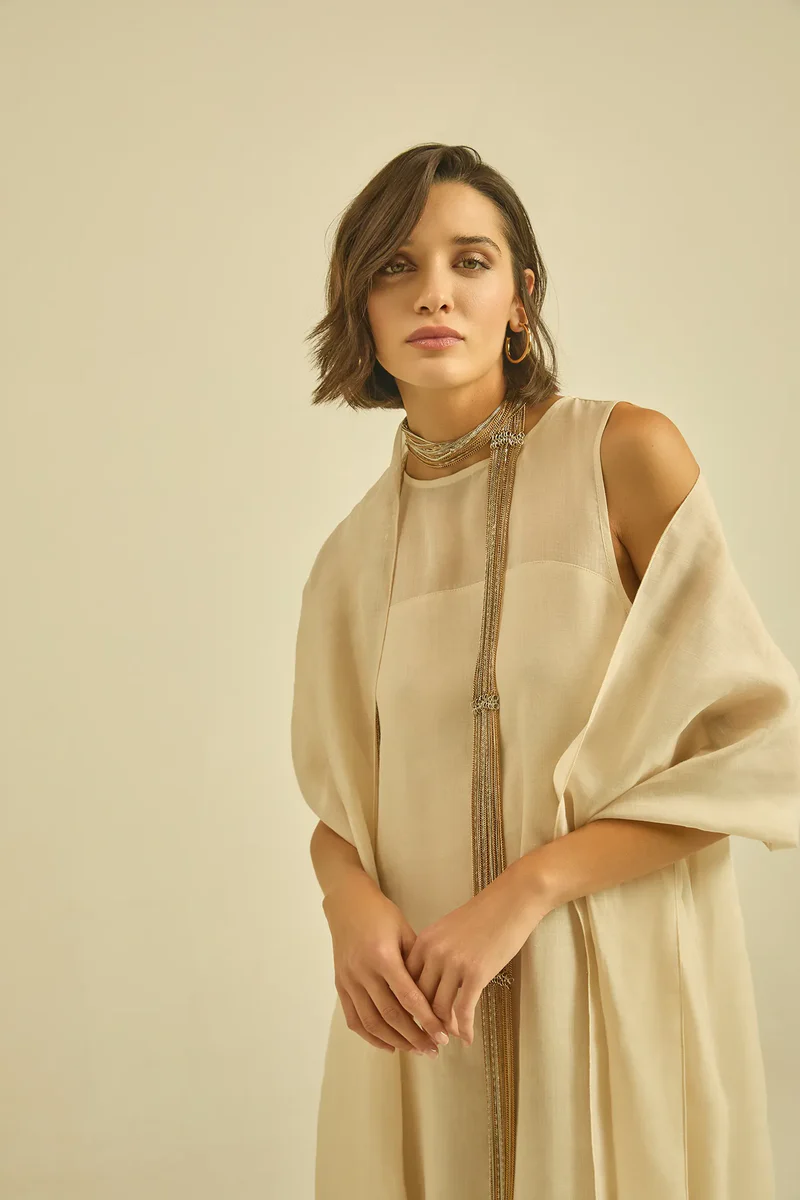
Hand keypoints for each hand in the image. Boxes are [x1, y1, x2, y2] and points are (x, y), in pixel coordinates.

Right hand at [322, 873, 450, 1056]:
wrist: (347, 903)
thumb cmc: (381, 914)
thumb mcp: (405, 931)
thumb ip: (417, 963)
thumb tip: (439, 994)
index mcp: (383, 956)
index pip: (408, 997)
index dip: (426, 1020)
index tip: (442, 1035)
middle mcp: (363, 972)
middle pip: (390, 1015)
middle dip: (414, 1037)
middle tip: (433, 1049)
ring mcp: (349, 981)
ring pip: (371, 1022)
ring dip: (394, 1041)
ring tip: (415, 1049)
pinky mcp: (340, 985)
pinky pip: (354, 1019)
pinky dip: (370, 1036)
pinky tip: (388, 1045)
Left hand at [403, 867, 548, 1044]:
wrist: (511, 901)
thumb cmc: (482, 916)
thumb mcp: (447, 930)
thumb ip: (433, 954)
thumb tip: (427, 984)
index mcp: (423, 941)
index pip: (405, 982)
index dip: (408, 1004)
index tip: (412, 1019)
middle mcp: (434, 953)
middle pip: (419, 998)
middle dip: (423, 1021)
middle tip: (428, 1036)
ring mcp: (454, 964)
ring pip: (440, 1008)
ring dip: (443, 1028)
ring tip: (448, 1038)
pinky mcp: (476, 973)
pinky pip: (464, 1010)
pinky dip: (464, 1028)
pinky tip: (467, 1038)